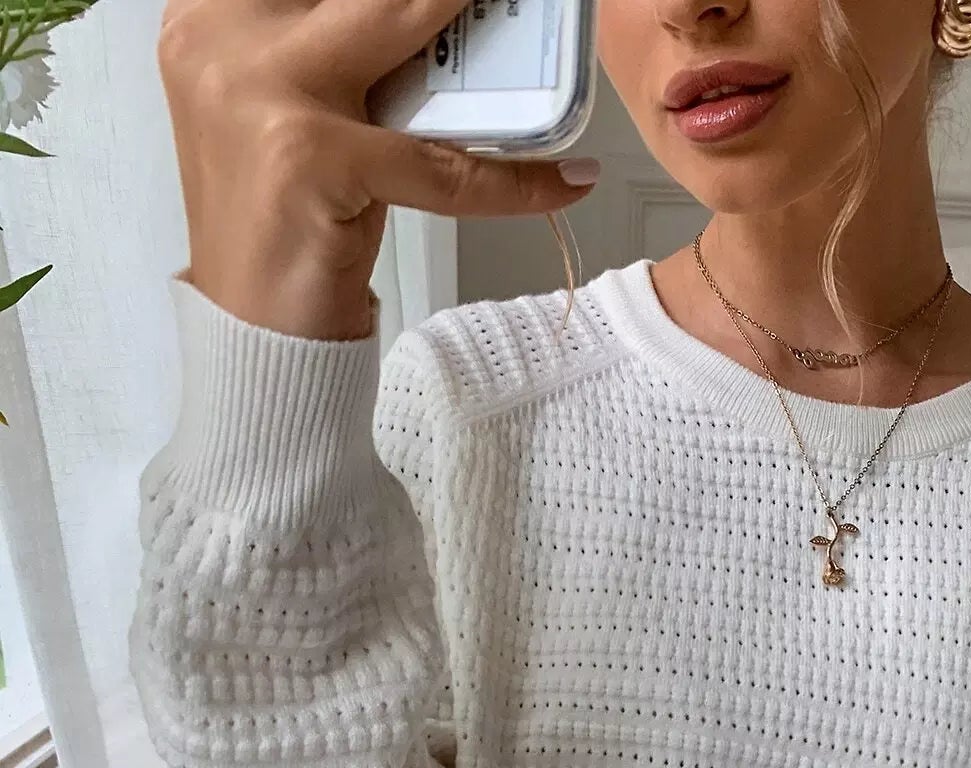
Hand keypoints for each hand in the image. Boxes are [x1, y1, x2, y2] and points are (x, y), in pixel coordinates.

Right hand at [158, 0, 597, 338]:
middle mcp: (223, 35)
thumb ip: (349, 50)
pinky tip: (562, 182)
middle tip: (512, 0)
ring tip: (542, 33)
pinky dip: (509, 179)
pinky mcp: (310, 156)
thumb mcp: (307, 111)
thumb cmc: (287, 225)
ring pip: (402, 24)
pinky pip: (439, 162)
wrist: (254, 336)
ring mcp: (260, 90)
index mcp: (212, 10)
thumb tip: (450, 16)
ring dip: (485, 33)